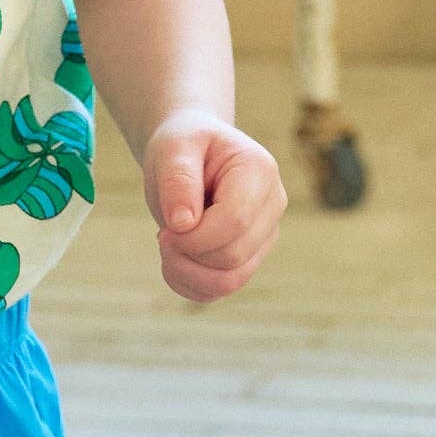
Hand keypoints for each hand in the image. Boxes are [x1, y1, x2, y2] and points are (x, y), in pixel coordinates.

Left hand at [142, 111, 284, 305]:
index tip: (165, 229)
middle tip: (162, 234)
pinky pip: (220, 290)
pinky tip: (174, 261)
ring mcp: (264, 236)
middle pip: (233, 256)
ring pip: (230, 280)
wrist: (191, 154)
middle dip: (187, 253)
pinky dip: (189, 284)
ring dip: (187, 273)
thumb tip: (182, 224)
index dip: (195, 236)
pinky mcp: (248, 258)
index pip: (235, 221)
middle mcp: (272, 206)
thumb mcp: (173, 148)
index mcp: (259, 171)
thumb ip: (178, 179)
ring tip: (167, 246)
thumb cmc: (184, 146)